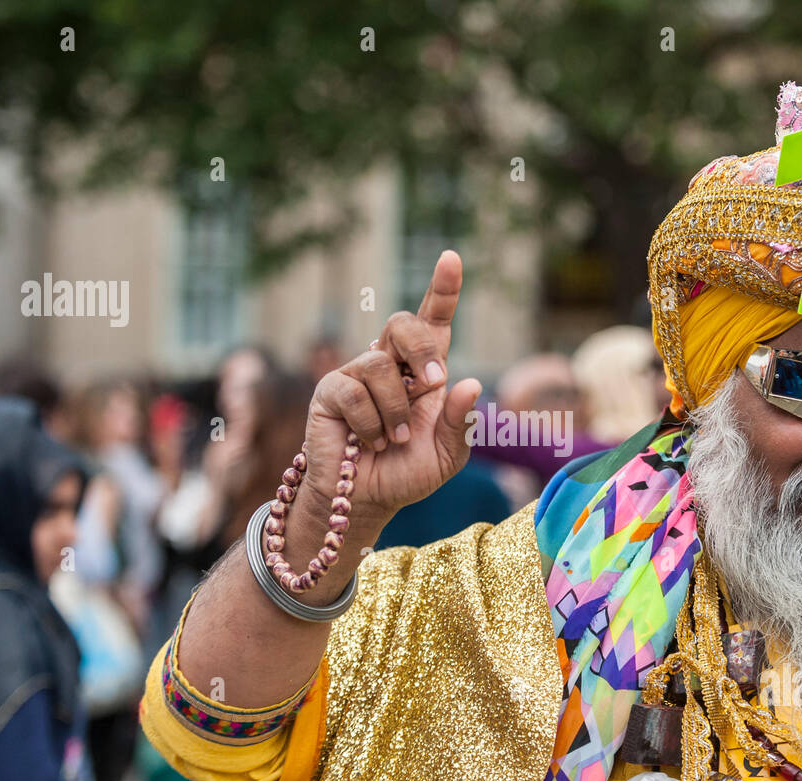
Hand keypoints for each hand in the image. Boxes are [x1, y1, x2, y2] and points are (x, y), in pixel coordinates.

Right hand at [303, 249, 480, 522]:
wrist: (367, 500)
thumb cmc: (407, 473)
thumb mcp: (447, 455)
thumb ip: (461, 423)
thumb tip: (472, 384)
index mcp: (423, 372)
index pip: (432, 322)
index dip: (442, 289)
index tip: (451, 258)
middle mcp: (389, 365)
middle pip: (402, 323)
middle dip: (420, 347)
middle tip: (432, 382)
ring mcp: (356, 375)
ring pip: (379, 365)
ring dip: (395, 409)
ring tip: (393, 440)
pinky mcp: (330, 392)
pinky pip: (353, 392)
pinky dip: (370, 423)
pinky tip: (369, 442)